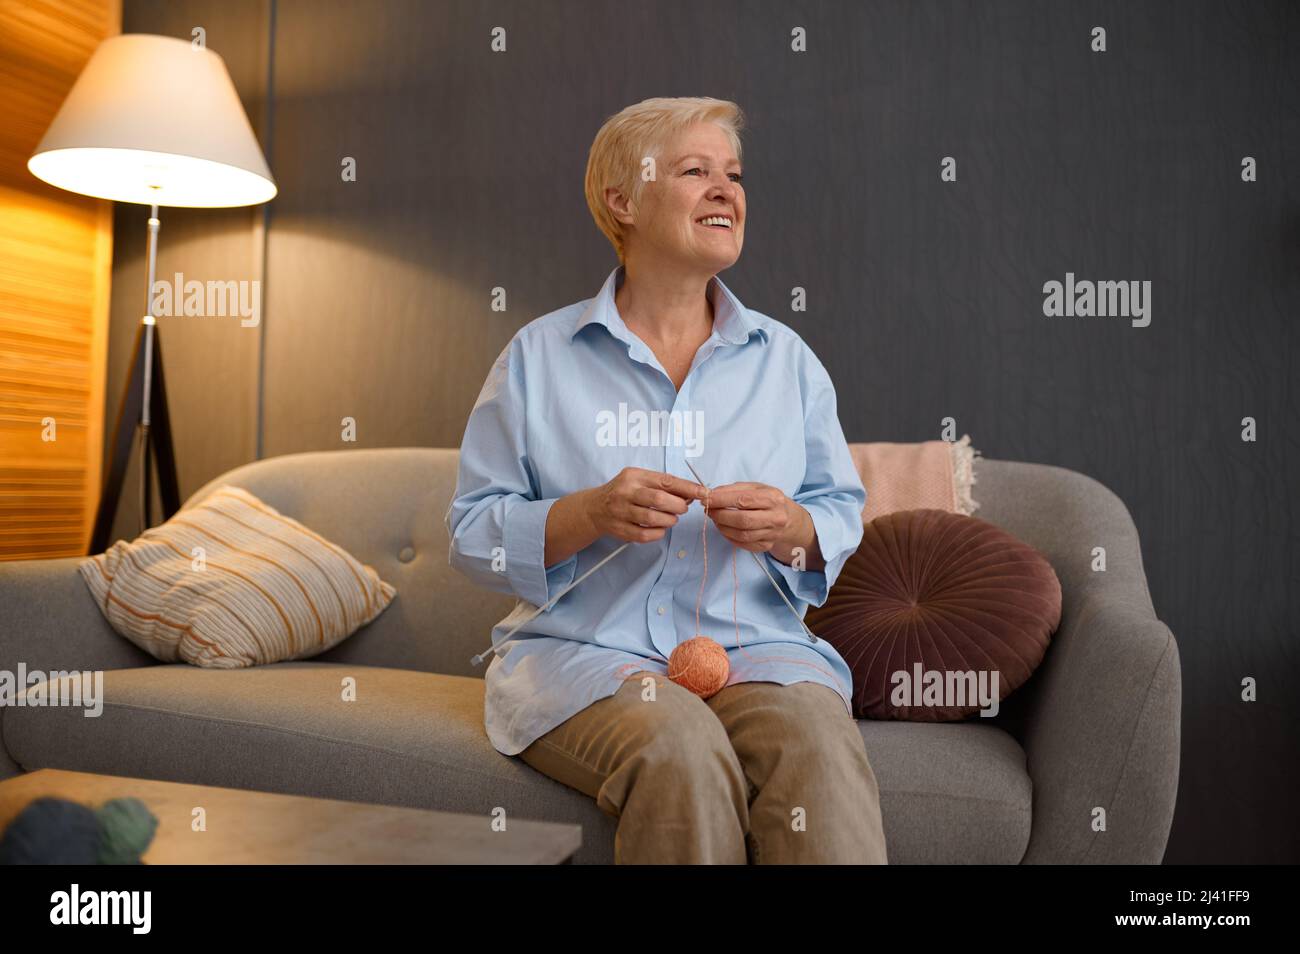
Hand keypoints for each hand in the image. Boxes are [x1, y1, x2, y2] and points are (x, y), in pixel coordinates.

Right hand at [584, 467, 707, 544]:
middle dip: (678, 506)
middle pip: (659, 500)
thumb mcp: (639, 479)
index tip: (703, 493)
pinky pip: (645, 535)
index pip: (665, 481)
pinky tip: (661, 528)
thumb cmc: (624, 491)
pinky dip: (659, 533)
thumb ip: (663, 485)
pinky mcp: (620, 530)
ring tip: (672, 518)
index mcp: (633, 476)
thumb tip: (691, 493)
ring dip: (670, 520)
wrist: (594, 508)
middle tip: (682, 508)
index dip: (687, 488)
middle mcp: (625, 493)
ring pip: (653, 519)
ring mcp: (621, 512)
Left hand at [701, 482, 805, 554]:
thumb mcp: (756, 488)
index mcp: (773, 498)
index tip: (706, 499)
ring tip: (715, 518)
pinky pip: (743, 544)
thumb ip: (735, 489)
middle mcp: (776, 517)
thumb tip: (712, 494)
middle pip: (742, 520)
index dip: (722, 500)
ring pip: (741, 534)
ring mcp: (772, 534)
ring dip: (722, 526)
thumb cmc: (769, 501)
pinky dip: (729, 536)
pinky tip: (724, 528)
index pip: (744, 500)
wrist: (789, 520)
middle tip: (708, 510)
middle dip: (720, 515)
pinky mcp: (766, 546)